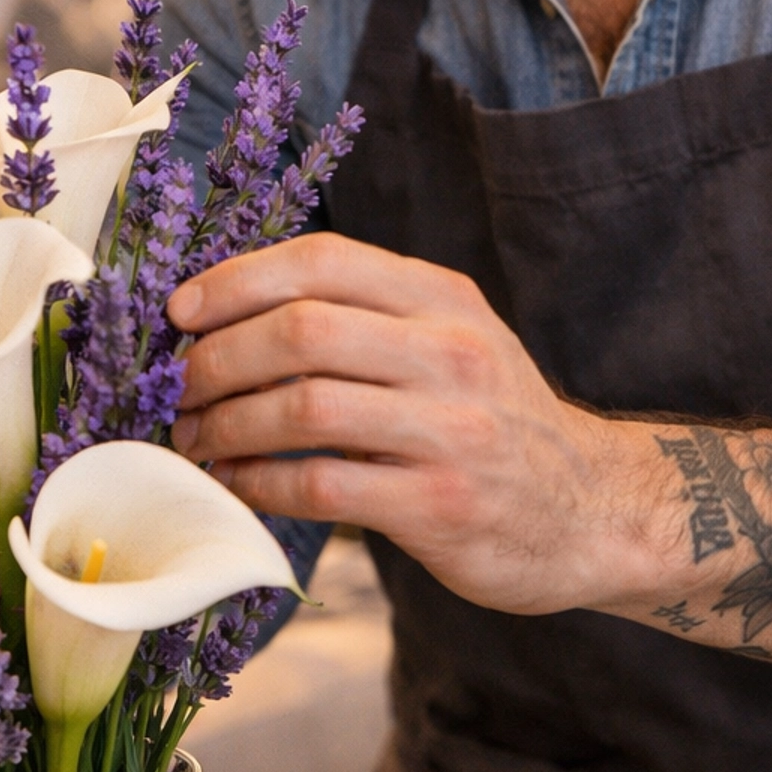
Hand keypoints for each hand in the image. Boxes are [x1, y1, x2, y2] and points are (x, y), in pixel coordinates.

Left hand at [167, 234, 666, 615]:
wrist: (596, 509)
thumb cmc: (495, 420)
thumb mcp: (453, 340)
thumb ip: (367, 316)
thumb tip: (232, 310)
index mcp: (443, 298)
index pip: (323, 261)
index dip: (237, 280)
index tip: (180, 311)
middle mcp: (451, 352)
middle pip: (302, 329)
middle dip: (217, 356)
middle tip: (176, 386)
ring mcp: (450, 430)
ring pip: (304, 406)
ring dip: (226, 423)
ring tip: (192, 439)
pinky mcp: (440, 505)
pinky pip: (321, 485)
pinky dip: (258, 484)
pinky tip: (234, 486)